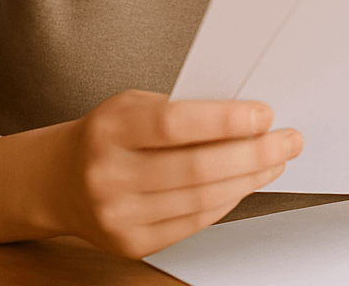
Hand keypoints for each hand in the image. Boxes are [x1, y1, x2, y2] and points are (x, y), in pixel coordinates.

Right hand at [51, 90, 300, 258]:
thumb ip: (181, 109)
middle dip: (253, 153)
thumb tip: (245, 116)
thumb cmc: (108, 133)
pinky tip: (245, 184)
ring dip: (249, 179)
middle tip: (287, 140)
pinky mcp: (132, 243)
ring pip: (200, 200)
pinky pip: (193, 222)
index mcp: (110, 129)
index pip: (176, 124)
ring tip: (275, 160)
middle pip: (196, 168)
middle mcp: (110, 175)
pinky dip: (227, 201)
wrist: (61, 179)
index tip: (263, 114)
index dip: (225, 120)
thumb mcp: (133, 104)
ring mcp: (119, 215)